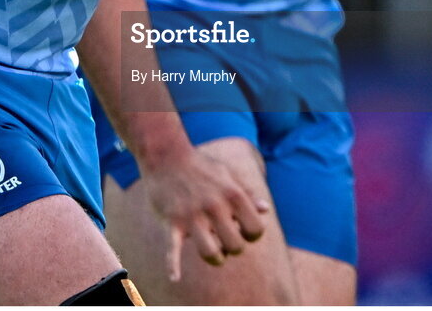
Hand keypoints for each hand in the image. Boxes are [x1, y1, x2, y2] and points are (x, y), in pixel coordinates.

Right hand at [141, 146, 267, 280]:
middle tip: (223, 239)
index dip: (251, 235)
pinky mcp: (172, 221)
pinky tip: (174, 277)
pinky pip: (172, 248)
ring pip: (211, 253)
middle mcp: (215, 206)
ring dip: (214, 258)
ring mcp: (192, 215)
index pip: (256, 229)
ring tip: (213, 252)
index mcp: (232, 194)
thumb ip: (246, 194)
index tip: (241, 230)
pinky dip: (172, 265)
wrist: (166, 154)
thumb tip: (265, 210)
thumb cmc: (200, 166)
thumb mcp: (226, 176)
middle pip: (235, 246)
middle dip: (232, 248)